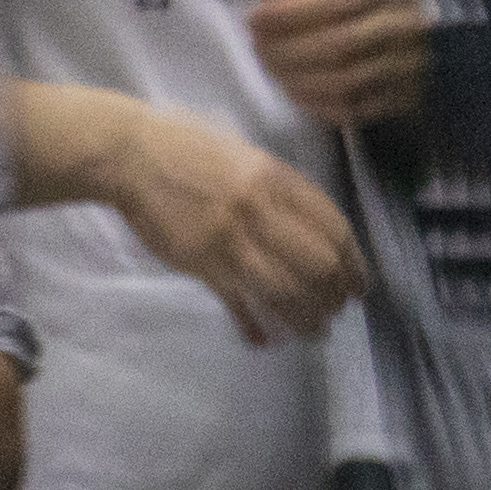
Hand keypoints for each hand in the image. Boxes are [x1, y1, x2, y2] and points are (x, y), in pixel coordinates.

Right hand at [107, 106, 363, 345]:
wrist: (130, 154)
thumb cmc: (190, 149)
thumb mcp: (249, 157)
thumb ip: (282, 191)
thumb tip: (314, 230)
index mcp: (279, 180)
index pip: (335, 229)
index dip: (355, 264)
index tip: (360, 286)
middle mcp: (261, 210)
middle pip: (318, 265)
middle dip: (335, 294)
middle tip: (337, 309)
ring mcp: (230, 238)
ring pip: (285, 289)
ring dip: (305, 317)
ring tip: (314, 330)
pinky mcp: (200, 261)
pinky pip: (237, 301)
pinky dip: (253, 324)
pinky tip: (263, 339)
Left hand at [249, 0, 434, 129]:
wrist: (396, 8)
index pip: (340, 0)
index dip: (291, 13)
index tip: (255, 18)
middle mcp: (409, 22)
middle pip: (344, 43)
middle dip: (288, 49)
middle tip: (258, 47)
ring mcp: (412, 61)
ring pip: (348, 80)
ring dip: (297, 78)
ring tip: (271, 67)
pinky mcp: (405, 94)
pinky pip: (356, 109)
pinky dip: (317, 103)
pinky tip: (293, 87)